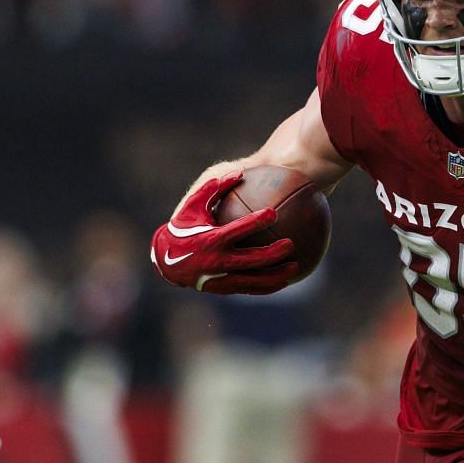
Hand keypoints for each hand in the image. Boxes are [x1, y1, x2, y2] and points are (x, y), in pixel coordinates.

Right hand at [151, 170, 300, 295]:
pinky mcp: (225, 288)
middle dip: (274, 253)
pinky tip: (284, 282)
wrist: (167, 260)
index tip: (273, 213)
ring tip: (296, 267)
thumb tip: (238, 173)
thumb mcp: (192, 206)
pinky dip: (267, 287)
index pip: (238, 230)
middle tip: (291, 244)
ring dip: (277, 275)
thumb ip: (213, 188)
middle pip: (252, 259)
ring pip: (255, 279)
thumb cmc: (182, 228)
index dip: (256, 222)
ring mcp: (222, 278)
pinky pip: (250, 289)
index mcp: (211, 239)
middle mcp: (218, 261)